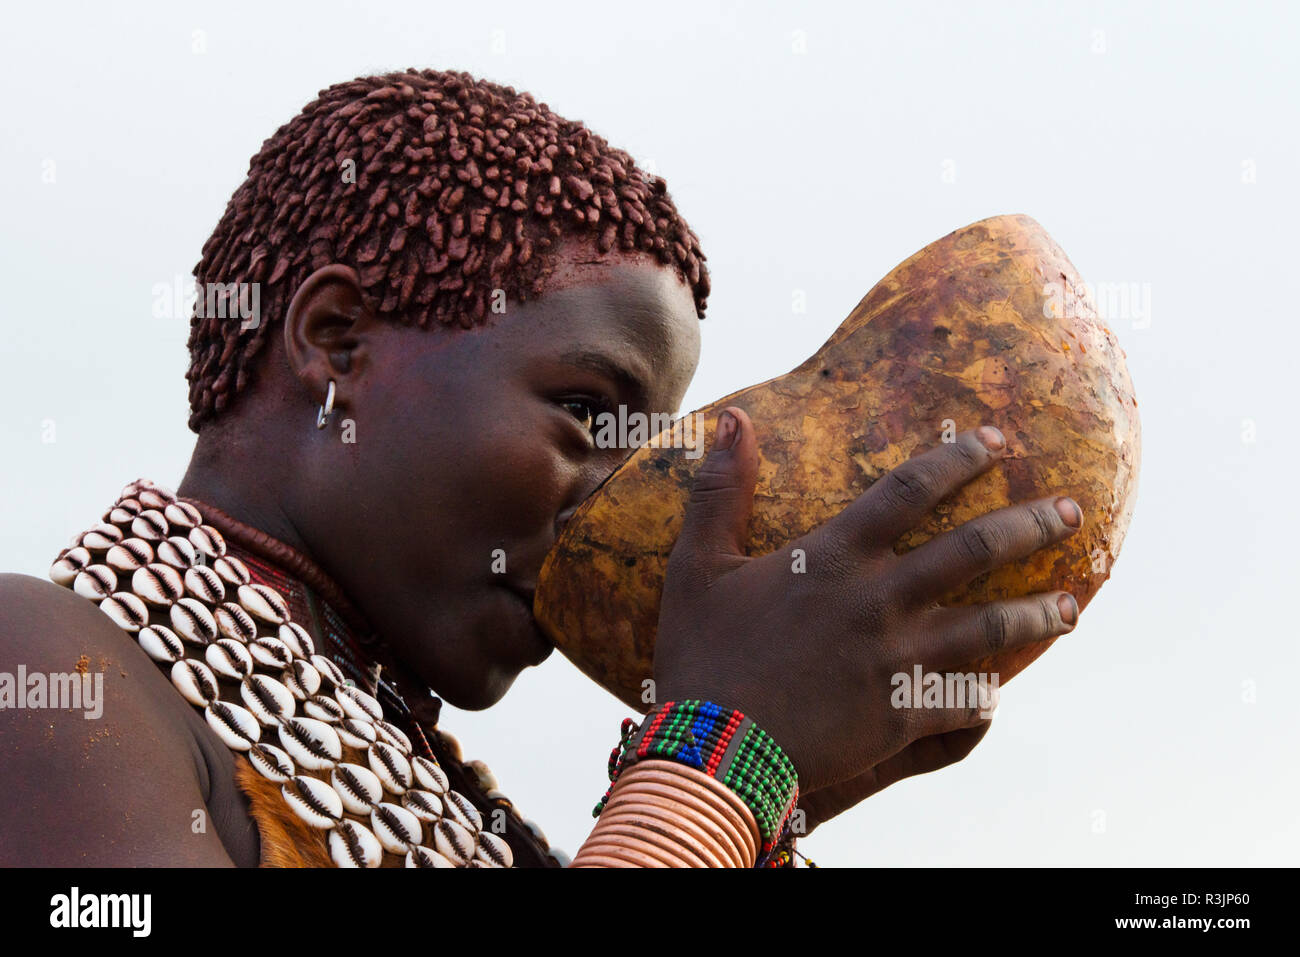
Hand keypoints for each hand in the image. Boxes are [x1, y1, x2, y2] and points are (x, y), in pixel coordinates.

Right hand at [653, 406, 1080, 795]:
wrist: (714, 749)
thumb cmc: (702, 653)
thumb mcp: (697, 564)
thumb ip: (720, 489)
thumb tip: (733, 417)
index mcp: (832, 557)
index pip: (909, 490)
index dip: (957, 458)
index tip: (998, 440)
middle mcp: (878, 599)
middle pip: (974, 550)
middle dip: (1031, 525)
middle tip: (1073, 511)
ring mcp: (897, 659)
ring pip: (991, 629)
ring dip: (1037, 614)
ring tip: (1071, 608)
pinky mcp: (902, 715)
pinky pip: (964, 702)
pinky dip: (985, 695)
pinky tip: (997, 691)